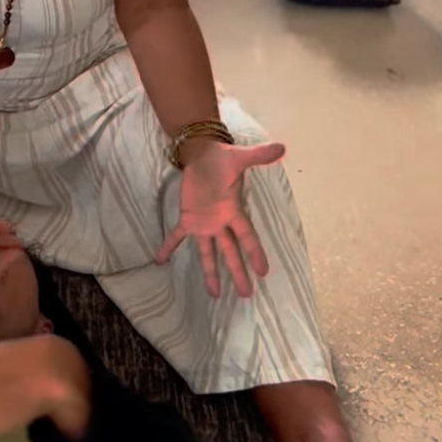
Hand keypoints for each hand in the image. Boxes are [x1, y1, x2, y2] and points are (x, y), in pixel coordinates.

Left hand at [157, 139, 284, 298]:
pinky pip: (177, 236)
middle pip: (230, 252)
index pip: (246, 236)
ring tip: (214, 294)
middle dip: (238, 272)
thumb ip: (259, 156)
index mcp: (233, 211)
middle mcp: (220, 223)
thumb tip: (282, 147)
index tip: (263, 272)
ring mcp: (204, 223)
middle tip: (246, 294)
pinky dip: (168, 247)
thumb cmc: (222, 159)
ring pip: (207, 252)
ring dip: (210, 272)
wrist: (202, 154)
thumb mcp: (240, 158)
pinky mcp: (187, 218)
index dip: (254, 253)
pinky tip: (160, 260)